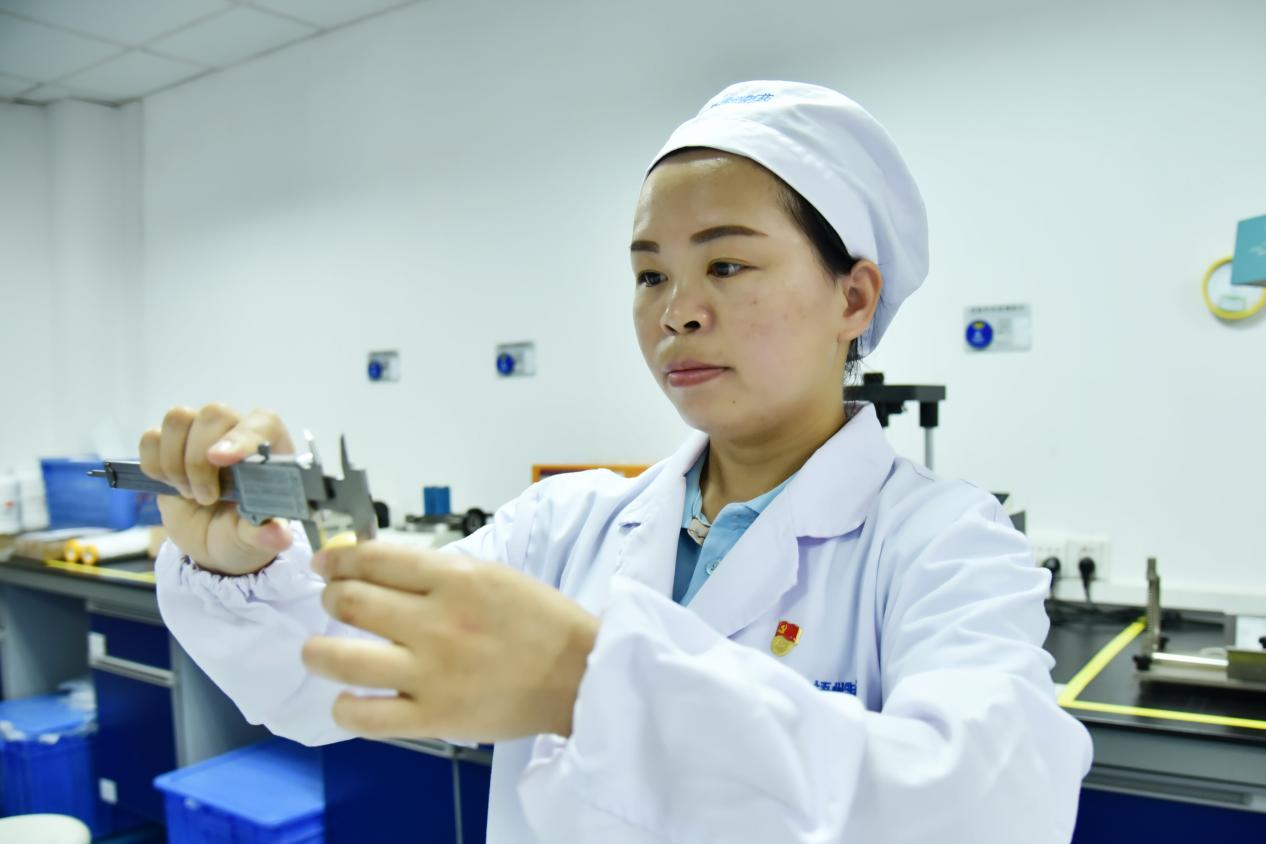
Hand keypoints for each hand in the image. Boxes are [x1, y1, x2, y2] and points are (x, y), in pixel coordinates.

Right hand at [139, 404, 295, 575]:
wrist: (211, 542)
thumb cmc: (242, 531)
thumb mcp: (255, 539)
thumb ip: (264, 534)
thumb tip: (278, 535)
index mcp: (269, 447)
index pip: (261, 423)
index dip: (242, 437)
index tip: (221, 460)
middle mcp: (235, 431)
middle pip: (213, 414)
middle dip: (200, 461)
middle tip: (206, 498)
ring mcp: (199, 434)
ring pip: (178, 419)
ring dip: (175, 462)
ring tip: (190, 494)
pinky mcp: (167, 446)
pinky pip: (151, 438)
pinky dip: (154, 465)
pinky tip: (171, 486)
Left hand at [301, 543, 599, 741]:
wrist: (580, 675)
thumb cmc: (539, 621)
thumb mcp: (493, 576)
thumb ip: (437, 573)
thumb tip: (378, 567)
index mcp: (456, 579)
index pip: (373, 559)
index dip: (337, 560)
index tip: (325, 565)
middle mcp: (437, 623)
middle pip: (350, 602)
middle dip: (330, 598)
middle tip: (334, 604)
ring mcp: (433, 673)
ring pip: (343, 659)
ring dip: (317, 652)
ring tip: (317, 652)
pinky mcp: (435, 717)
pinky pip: (368, 717)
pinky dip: (345, 708)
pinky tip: (347, 699)